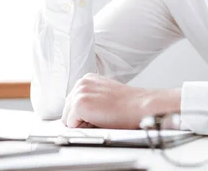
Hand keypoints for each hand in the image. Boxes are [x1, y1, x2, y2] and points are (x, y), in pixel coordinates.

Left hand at [61, 73, 180, 128]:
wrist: (140, 106)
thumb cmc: (128, 105)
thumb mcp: (105, 95)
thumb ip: (91, 99)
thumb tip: (77, 114)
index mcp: (87, 79)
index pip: (73, 102)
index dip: (84, 114)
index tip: (99, 113)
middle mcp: (81, 82)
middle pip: (67, 110)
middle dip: (80, 118)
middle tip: (102, 117)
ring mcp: (80, 92)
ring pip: (68, 118)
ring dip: (82, 123)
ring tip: (102, 118)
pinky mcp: (80, 104)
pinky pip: (71, 124)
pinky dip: (83, 128)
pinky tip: (99, 121)